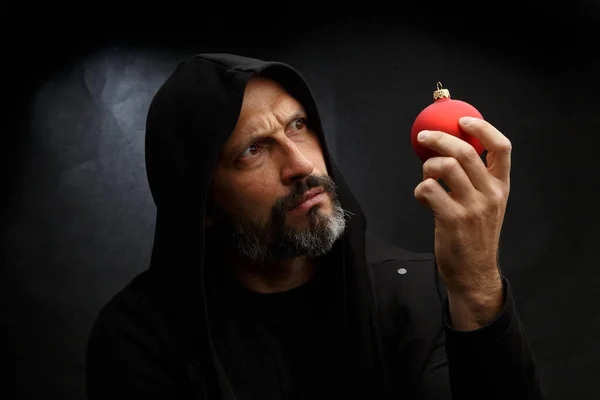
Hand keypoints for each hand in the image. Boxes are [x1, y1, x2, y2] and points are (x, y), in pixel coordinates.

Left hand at [414, 116, 509, 328]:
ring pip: (445, 166)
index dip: (482, 128)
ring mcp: (472, 207)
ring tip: (426, 178)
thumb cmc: (474, 235)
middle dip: (440, 139)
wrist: (473, 272)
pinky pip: (428, 189)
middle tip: (424, 138)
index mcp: (501, 187)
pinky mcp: (452, 219)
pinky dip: (420, 190)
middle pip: (465, 152)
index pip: (502, 147)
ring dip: (428, 167)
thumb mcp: (486, 205)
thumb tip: (450, 150)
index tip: (462, 120)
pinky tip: (423, 199)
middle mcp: (490, 194)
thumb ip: (476, 180)